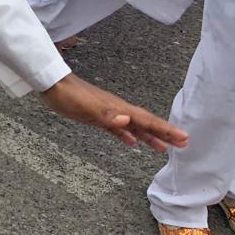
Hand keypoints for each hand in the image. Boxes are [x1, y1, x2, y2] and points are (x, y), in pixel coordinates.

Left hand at [40, 72, 187, 152]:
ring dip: (149, 136)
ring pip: (134, 126)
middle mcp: (117, 110)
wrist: (52, 86)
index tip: (182, 137)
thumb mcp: (86, 107)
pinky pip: (118, 128)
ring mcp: (108, 113)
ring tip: (163, 148)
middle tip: (182, 144)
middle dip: (164, 133)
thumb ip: (106, 115)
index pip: (146, 120)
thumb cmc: (68, 96)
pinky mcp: (97, 117)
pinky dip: (127, 135)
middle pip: (145, 123)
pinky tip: (132, 143)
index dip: (164, 129)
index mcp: (118, 108)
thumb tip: (127, 120)